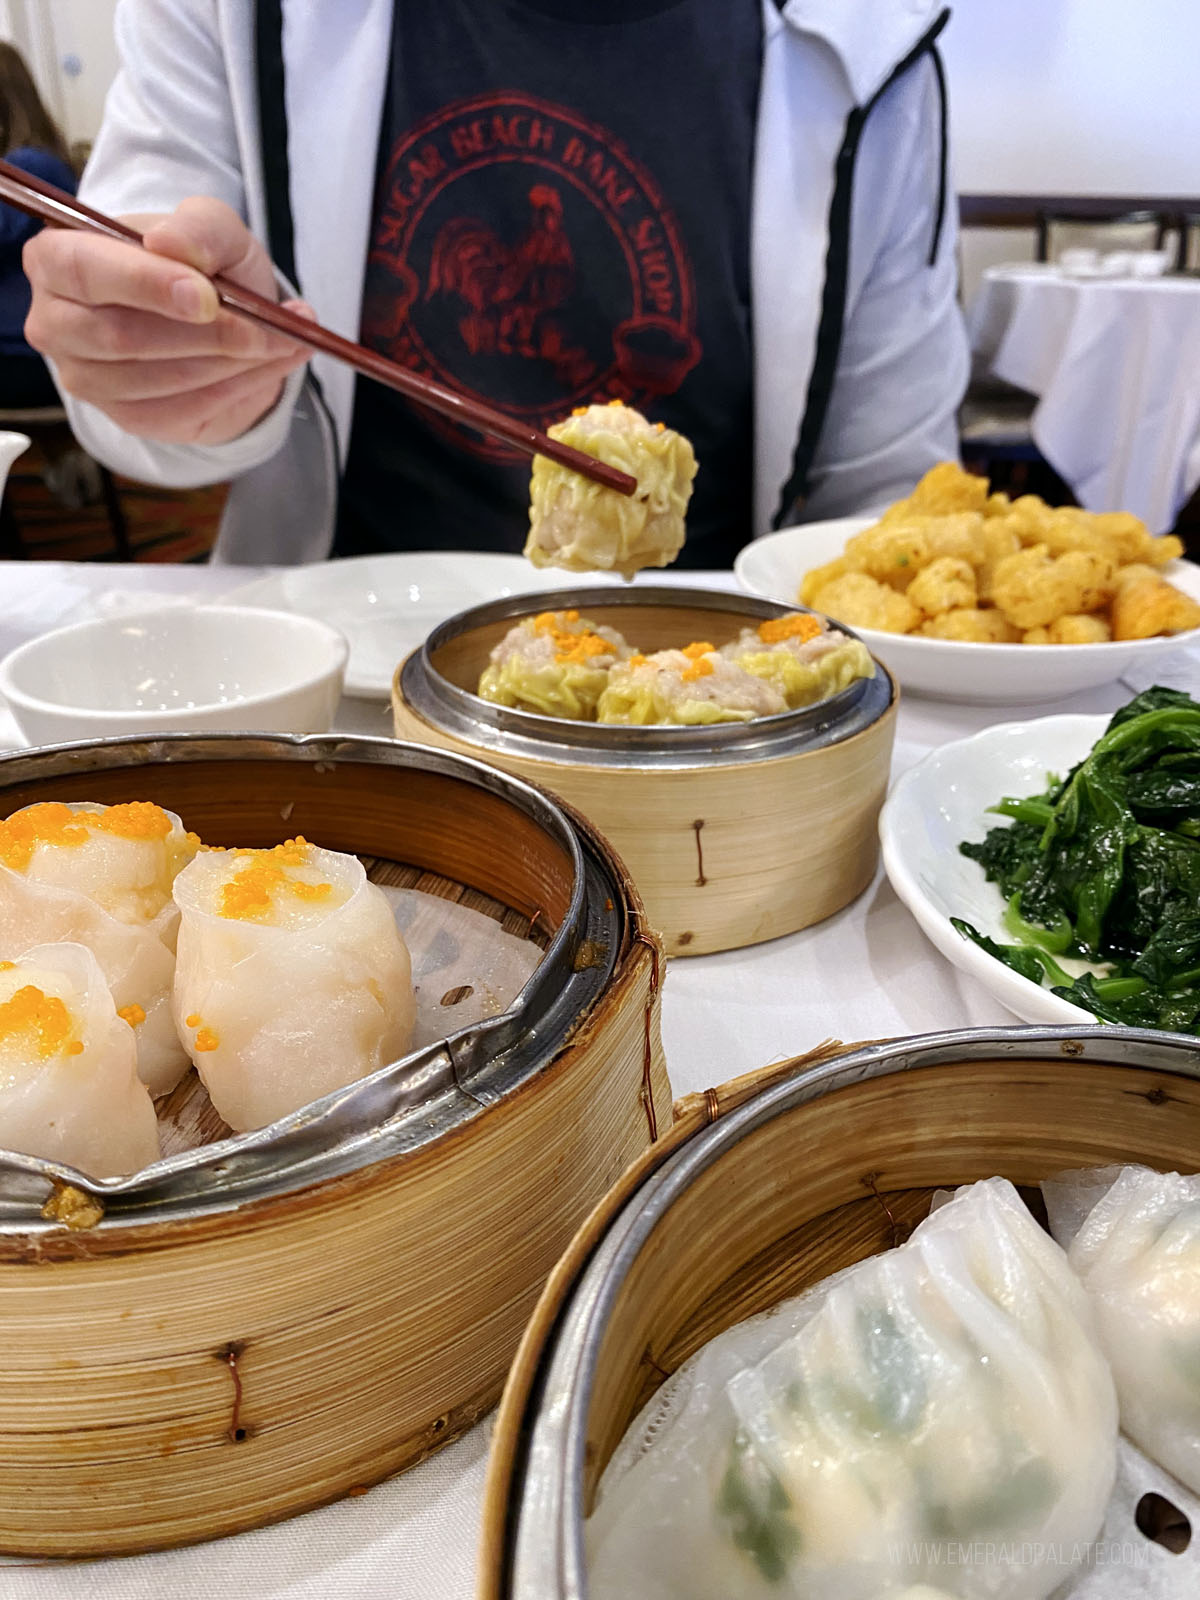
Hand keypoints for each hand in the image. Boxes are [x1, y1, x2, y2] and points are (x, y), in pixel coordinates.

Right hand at [23, 196, 313, 445]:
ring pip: (156, 380)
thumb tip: (171, 245)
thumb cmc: (200, 262)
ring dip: (228, 364)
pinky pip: (181, 411)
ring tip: (280, 341)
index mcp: (56, 258)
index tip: (207, 295)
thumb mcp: (212, 228)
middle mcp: (56, 322)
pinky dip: (235, 389)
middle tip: (265, 327)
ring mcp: (86, 378)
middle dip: (202, 334)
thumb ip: (198, 227)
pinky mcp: (126, 416)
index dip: (145, 284)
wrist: (218, 316)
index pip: (82, 270)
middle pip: (120, 336)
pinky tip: (266, 366)